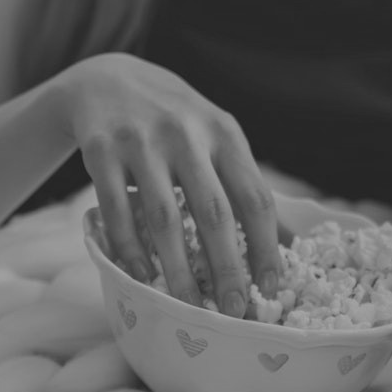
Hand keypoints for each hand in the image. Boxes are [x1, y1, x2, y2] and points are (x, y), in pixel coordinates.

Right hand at [51, 53, 280, 315]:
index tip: (272, 287)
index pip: (256, 197)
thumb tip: (290, 242)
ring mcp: (142, 142)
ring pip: (164, 218)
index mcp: (225, 134)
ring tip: (187, 305)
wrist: (107, 80)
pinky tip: (142, 277)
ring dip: (177, 268)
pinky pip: (117, 209)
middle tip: (232, 310)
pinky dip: (130, 248)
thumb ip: (246, 184)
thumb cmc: (176, 122)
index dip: (267, 246)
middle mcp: (187, 135)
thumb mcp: (217, 138)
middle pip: (215, 213)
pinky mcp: (101, 151)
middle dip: (228, 268)